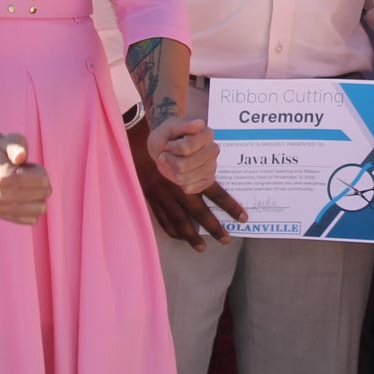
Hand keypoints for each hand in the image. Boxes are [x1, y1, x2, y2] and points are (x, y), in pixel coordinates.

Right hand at [0, 133, 50, 225]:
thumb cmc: (7, 151)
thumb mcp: (13, 141)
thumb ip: (18, 147)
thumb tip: (20, 157)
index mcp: (4, 179)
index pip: (43, 181)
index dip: (42, 172)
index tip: (30, 167)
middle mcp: (0, 197)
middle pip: (44, 195)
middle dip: (43, 184)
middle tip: (29, 177)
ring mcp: (2, 208)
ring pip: (40, 209)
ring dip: (39, 197)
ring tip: (27, 187)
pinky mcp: (4, 215)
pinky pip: (32, 219)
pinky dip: (33, 208)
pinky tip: (24, 198)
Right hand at [130, 122, 246, 250]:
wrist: (130, 142)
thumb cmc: (156, 136)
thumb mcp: (172, 127)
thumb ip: (189, 128)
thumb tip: (201, 125)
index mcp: (186, 173)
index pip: (213, 191)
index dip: (229, 205)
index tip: (243, 217)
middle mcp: (175, 188)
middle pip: (197, 213)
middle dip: (213, 227)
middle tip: (227, 240)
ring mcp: (161, 196)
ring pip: (179, 221)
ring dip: (191, 236)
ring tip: (202, 248)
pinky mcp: (150, 200)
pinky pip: (162, 219)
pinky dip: (171, 230)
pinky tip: (179, 237)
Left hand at [148, 118, 218, 194]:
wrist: (167, 146)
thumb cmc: (168, 135)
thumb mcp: (170, 127)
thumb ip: (184, 126)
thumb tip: (200, 123)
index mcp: (206, 134)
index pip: (185, 148)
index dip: (171, 148)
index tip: (169, 143)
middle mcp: (213, 149)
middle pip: (184, 165)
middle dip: (170, 161)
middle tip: (168, 154)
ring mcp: (212, 165)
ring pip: (185, 178)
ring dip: (173, 171)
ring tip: (174, 162)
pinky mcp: (209, 179)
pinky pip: (191, 188)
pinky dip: (181, 182)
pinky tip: (181, 173)